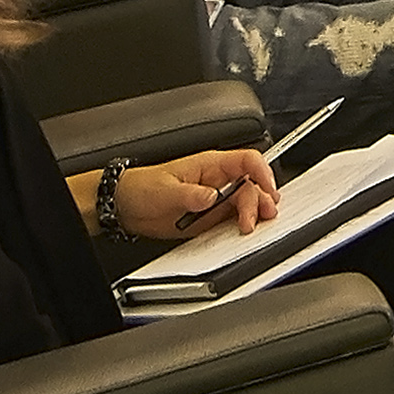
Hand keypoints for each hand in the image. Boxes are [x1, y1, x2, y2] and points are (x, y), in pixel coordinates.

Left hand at [98, 148, 280, 246]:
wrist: (126, 207)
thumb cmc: (142, 188)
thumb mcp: (165, 190)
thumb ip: (190, 194)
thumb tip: (213, 197)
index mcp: (211, 165)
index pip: (247, 162)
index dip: (263, 173)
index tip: (267, 189)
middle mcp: (219, 181)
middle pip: (252, 186)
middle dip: (261, 200)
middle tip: (260, 216)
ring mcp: (217, 200)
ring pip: (247, 203)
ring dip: (255, 214)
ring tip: (253, 225)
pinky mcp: (211, 218)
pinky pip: (234, 220)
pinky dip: (242, 226)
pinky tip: (243, 232)